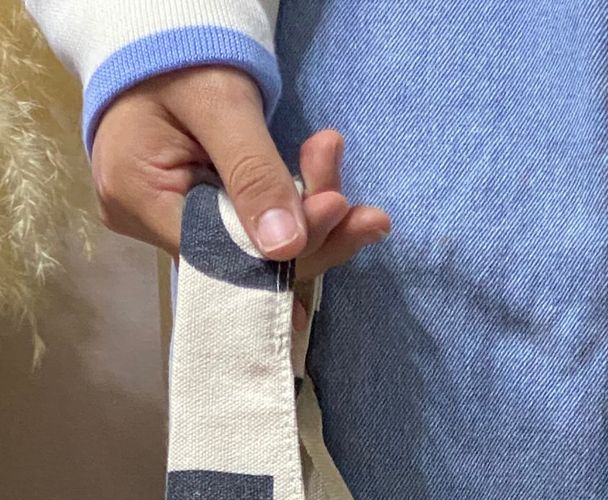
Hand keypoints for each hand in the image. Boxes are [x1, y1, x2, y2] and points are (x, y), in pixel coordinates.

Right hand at [92, 67, 388, 277]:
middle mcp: (150, 222)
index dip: (286, 246)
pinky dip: (296, 212)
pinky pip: (254, 228)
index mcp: (138, 198)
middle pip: (245, 259)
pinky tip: (334, 197)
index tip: (338, 208)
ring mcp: (173, 220)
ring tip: (360, 202)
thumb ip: (252, 173)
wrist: (160, 32)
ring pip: (256, 246)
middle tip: (369, 214)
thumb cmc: (178, 56)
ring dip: (312, 220)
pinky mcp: (199, 212)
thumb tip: (287, 246)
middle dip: (311, 232)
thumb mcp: (218, 104)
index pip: (223, 254)